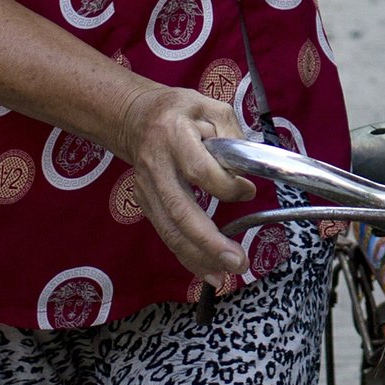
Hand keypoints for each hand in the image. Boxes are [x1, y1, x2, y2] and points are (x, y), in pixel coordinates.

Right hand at [122, 84, 256, 289]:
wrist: (135, 117)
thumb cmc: (182, 112)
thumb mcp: (213, 108)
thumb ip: (233, 137)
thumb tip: (247, 173)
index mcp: (174, 136)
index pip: (200, 170)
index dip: (227, 186)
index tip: (249, 189)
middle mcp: (156, 166)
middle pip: (180, 211)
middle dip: (208, 242)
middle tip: (236, 261)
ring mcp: (147, 188)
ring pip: (170, 230)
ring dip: (198, 258)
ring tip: (225, 277)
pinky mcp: (146, 204)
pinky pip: (167, 234)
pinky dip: (188, 256)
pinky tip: (208, 272)